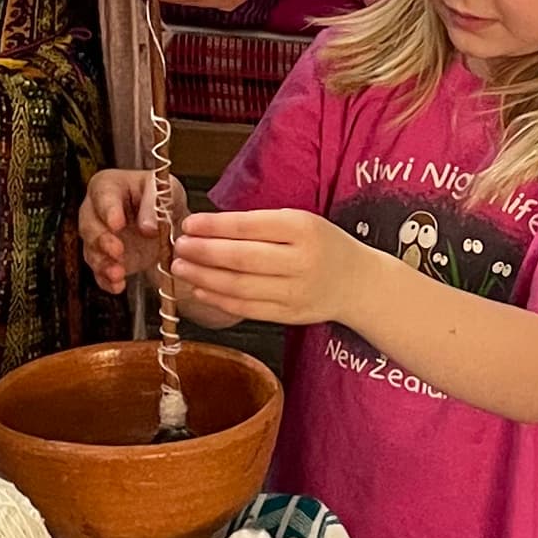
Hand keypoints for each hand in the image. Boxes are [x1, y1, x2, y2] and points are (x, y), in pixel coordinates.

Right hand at [81, 169, 181, 294]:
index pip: (103, 196)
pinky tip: (117, 286)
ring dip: (103, 264)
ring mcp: (99, 238)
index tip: (117, 224)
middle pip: (89, 225)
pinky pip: (99, 272)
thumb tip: (147, 226)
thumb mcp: (168, 190)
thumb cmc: (163, 199)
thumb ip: (156, 204)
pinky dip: (107, 281)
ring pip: (91, 251)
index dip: (108, 210)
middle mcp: (96, 212)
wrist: (169, 223)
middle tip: (117, 250)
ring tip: (118, 274)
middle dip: (102, 240)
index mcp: (109, 186)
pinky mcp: (106, 260)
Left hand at [169, 208, 368, 328]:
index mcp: (303, 229)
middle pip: (241, 259)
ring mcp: (296, 292)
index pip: (249, 226)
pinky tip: (201, 289)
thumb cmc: (323, 245)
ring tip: (180, 269)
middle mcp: (301, 261)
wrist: (359, 282)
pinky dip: (220, 299)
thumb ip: (260, 224)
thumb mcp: (300, 222)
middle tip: (178, 248)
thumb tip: (208, 228)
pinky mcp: (290, 315)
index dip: (214, 227)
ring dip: (204, 278)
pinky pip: (247, 309)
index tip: (189, 224)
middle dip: (203, 253)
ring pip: (240, 287)